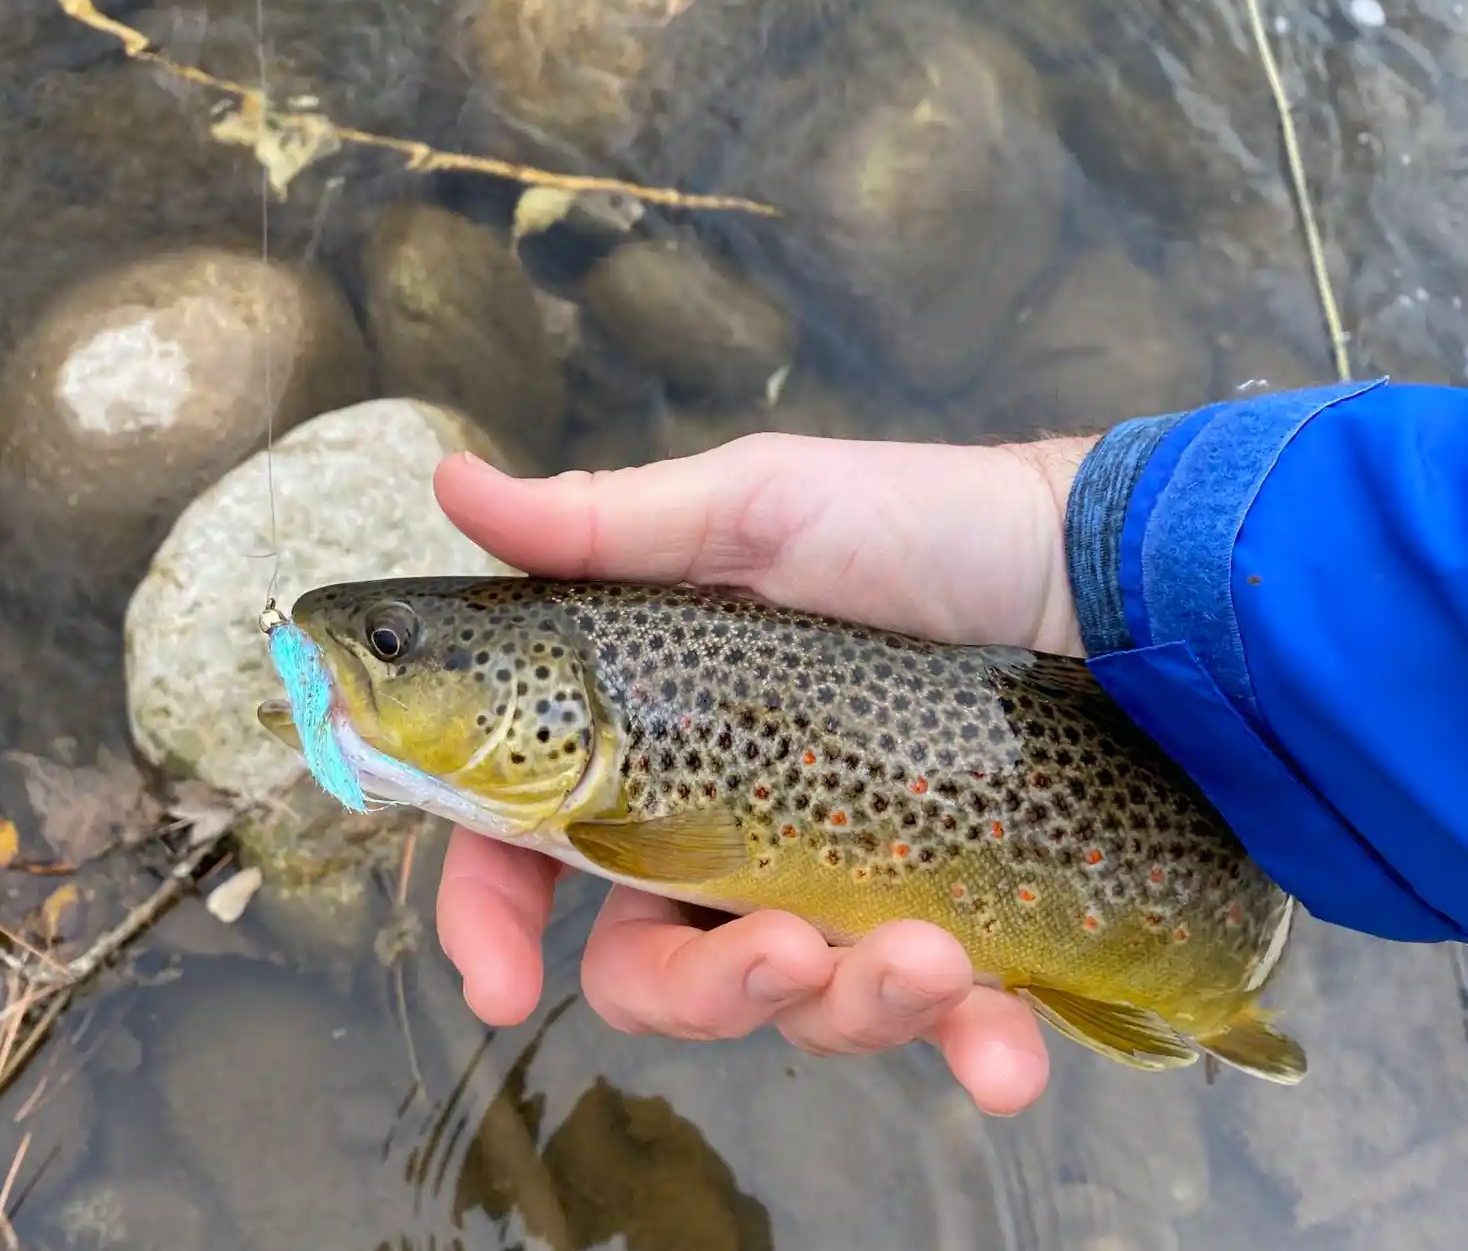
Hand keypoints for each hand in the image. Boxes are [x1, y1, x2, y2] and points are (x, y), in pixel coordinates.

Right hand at [432, 429, 1095, 1114]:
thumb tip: (451, 484)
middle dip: (707, 991)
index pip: (531, 851)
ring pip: (794, 1010)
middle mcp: (726, 833)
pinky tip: (1011, 1053)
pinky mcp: (945, 923)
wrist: (1086, 571)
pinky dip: (971, 1048)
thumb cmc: (911, 523)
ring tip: (938, 953)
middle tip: (789, 951)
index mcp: (653, 745)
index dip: (491, 922)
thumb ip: (605, 525)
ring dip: (857, 1009)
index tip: (502, 982)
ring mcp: (836, 885)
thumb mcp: (756, 507)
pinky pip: (940, 1028)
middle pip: (653, 968)